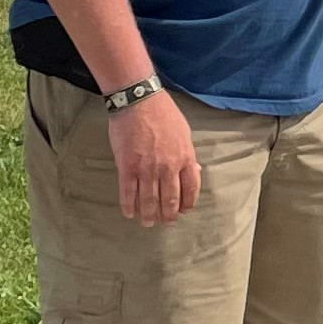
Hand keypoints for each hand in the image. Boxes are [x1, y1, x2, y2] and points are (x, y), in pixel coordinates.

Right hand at [112, 90, 203, 221]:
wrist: (139, 100)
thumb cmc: (163, 113)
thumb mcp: (184, 132)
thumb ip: (188, 154)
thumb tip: (195, 169)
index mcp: (184, 158)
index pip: (190, 189)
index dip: (186, 204)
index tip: (183, 211)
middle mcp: (168, 167)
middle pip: (170, 200)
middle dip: (168, 215)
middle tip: (165, 223)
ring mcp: (147, 169)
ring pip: (149, 200)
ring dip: (149, 215)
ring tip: (147, 223)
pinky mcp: (127, 167)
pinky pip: (128, 192)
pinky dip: (129, 206)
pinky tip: (129, 213)